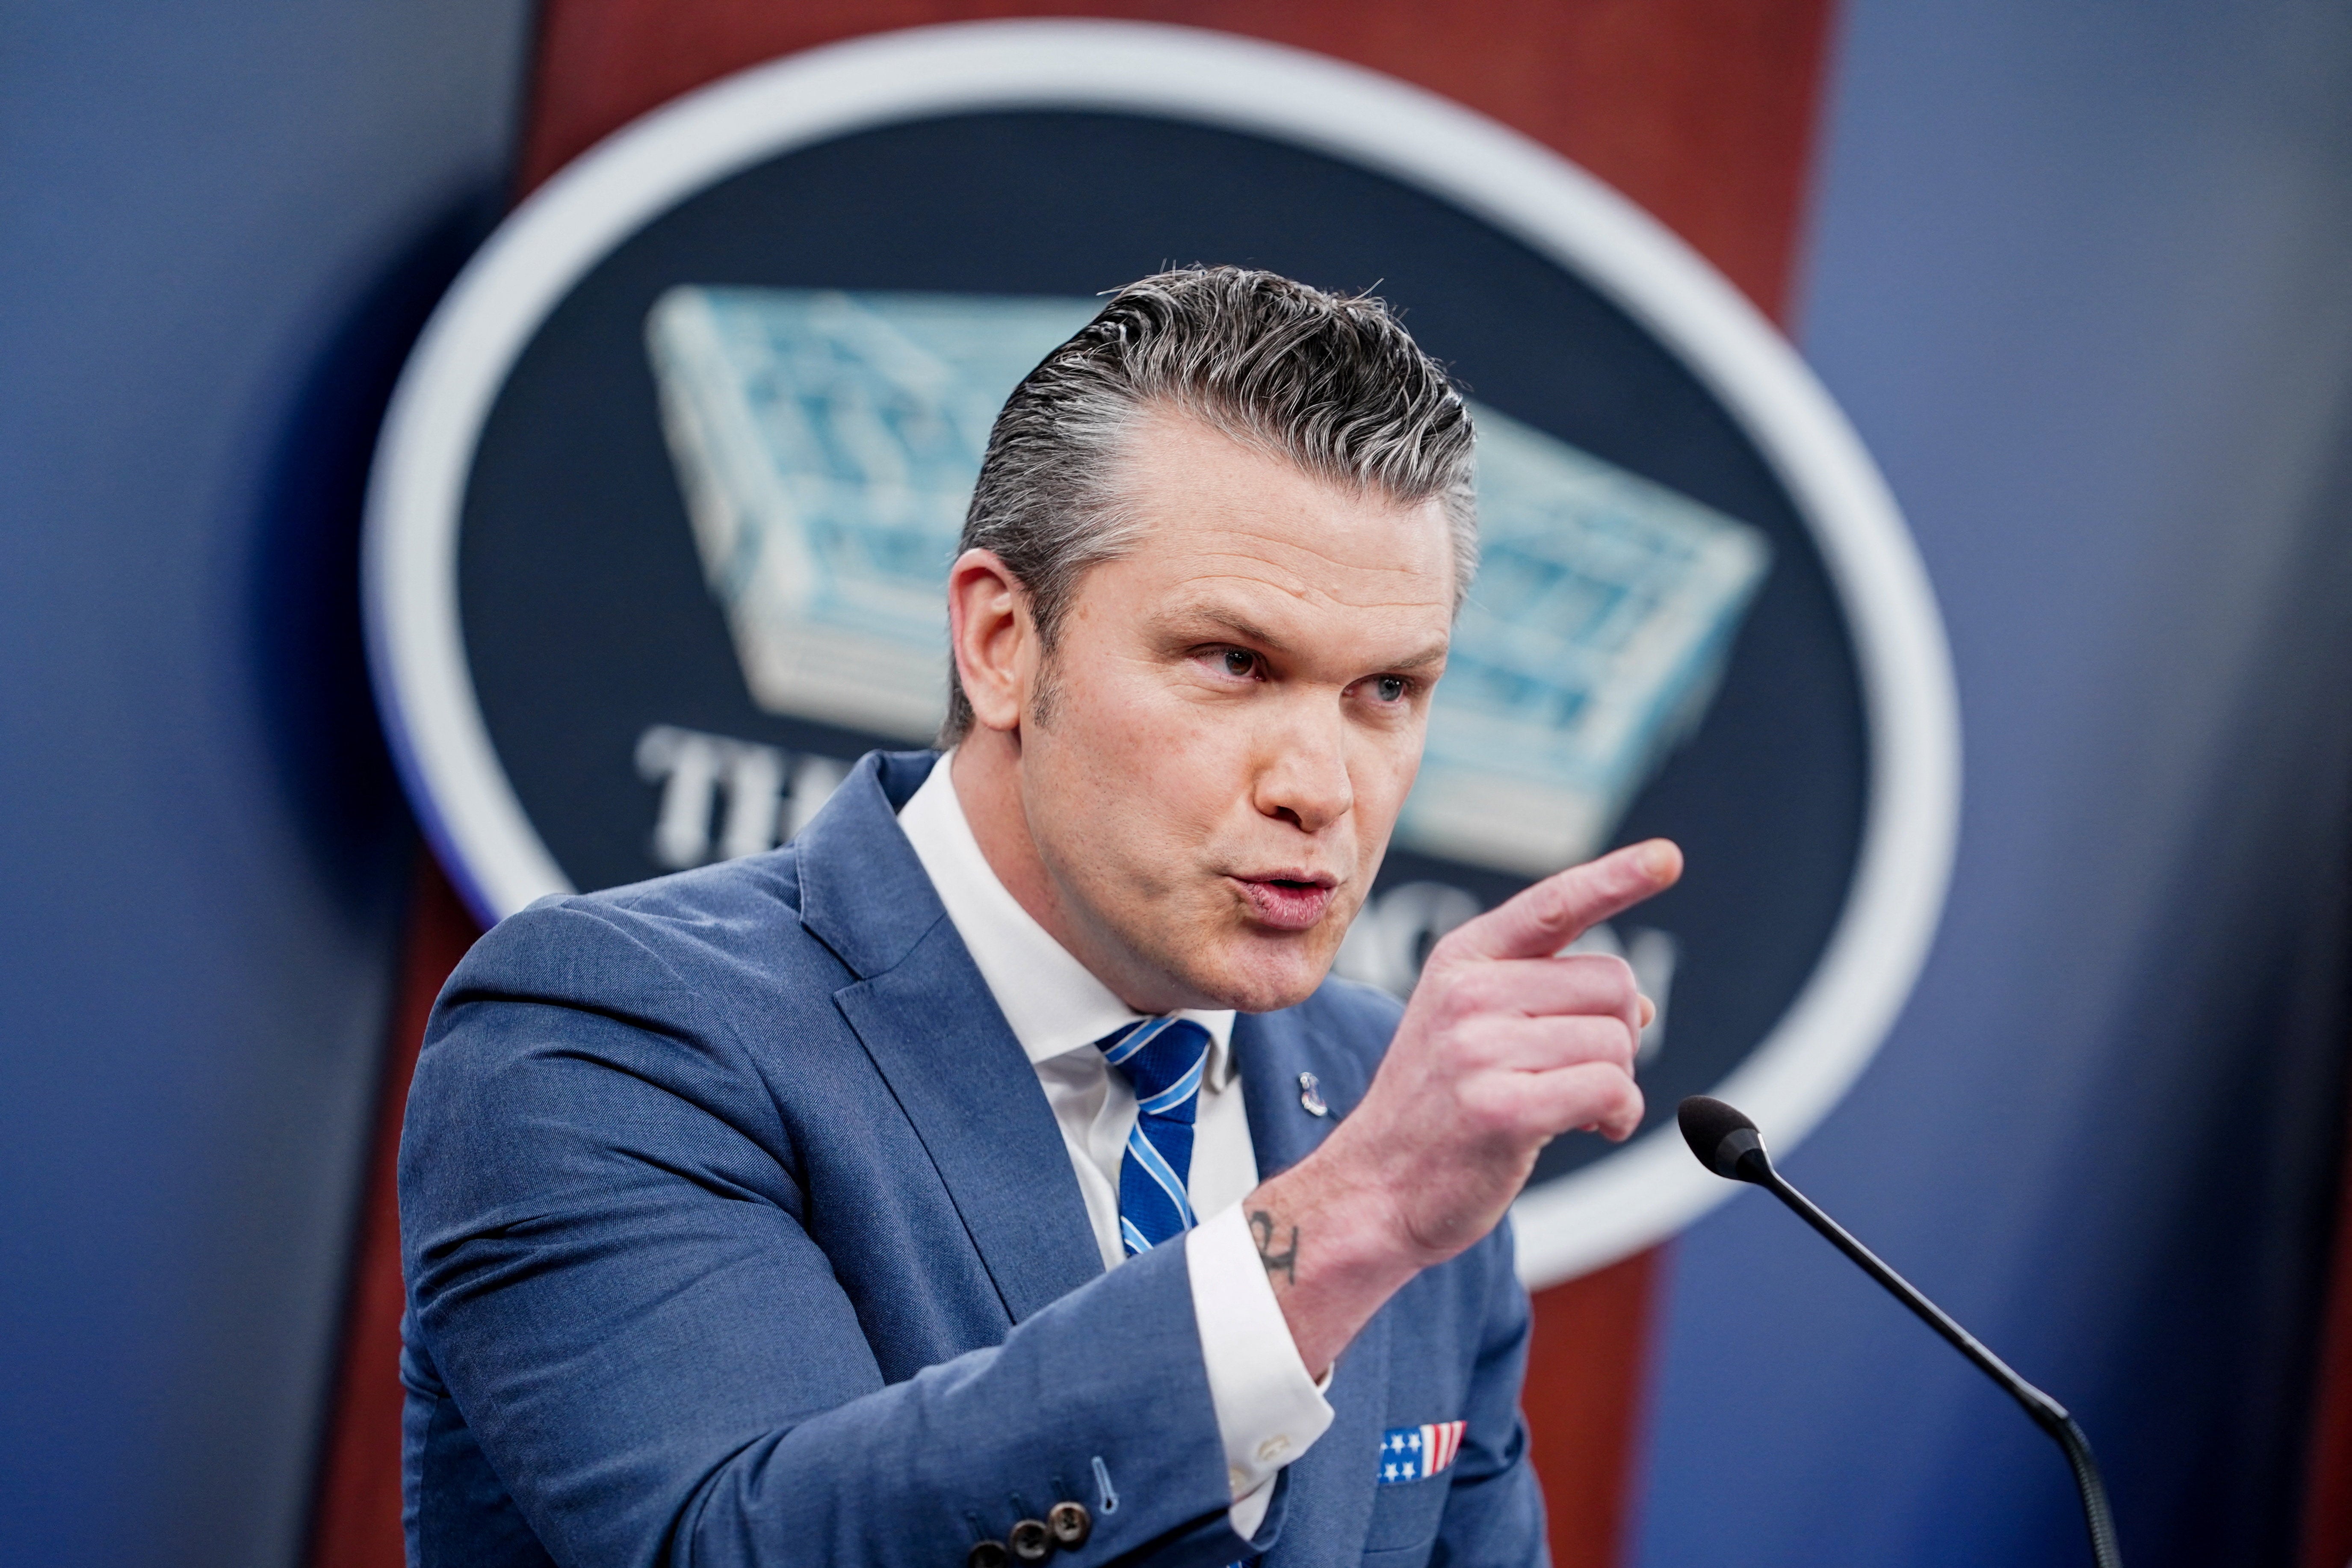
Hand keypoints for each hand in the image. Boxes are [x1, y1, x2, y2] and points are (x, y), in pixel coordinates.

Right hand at [1242, 840, 1681, 1373]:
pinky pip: (1611, 1090)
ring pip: (1616, 1041)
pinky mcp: (1502, 1108)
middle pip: (1612, 982)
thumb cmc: (1437, 1110)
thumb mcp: (1469, 1026)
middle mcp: (1468, 992)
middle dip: (1618, 1032)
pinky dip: (1619, 1115)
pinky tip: (1593, 1129)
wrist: (1374, 1189)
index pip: (1553, 904)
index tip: (1669, 858)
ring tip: (1577, 1107)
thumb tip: (1644, 1005)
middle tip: (1581, 1070)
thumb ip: (1545, 997)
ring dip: (1617, 1082)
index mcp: (1461, 959)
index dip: (1616, 878)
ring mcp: (1479, 1049)